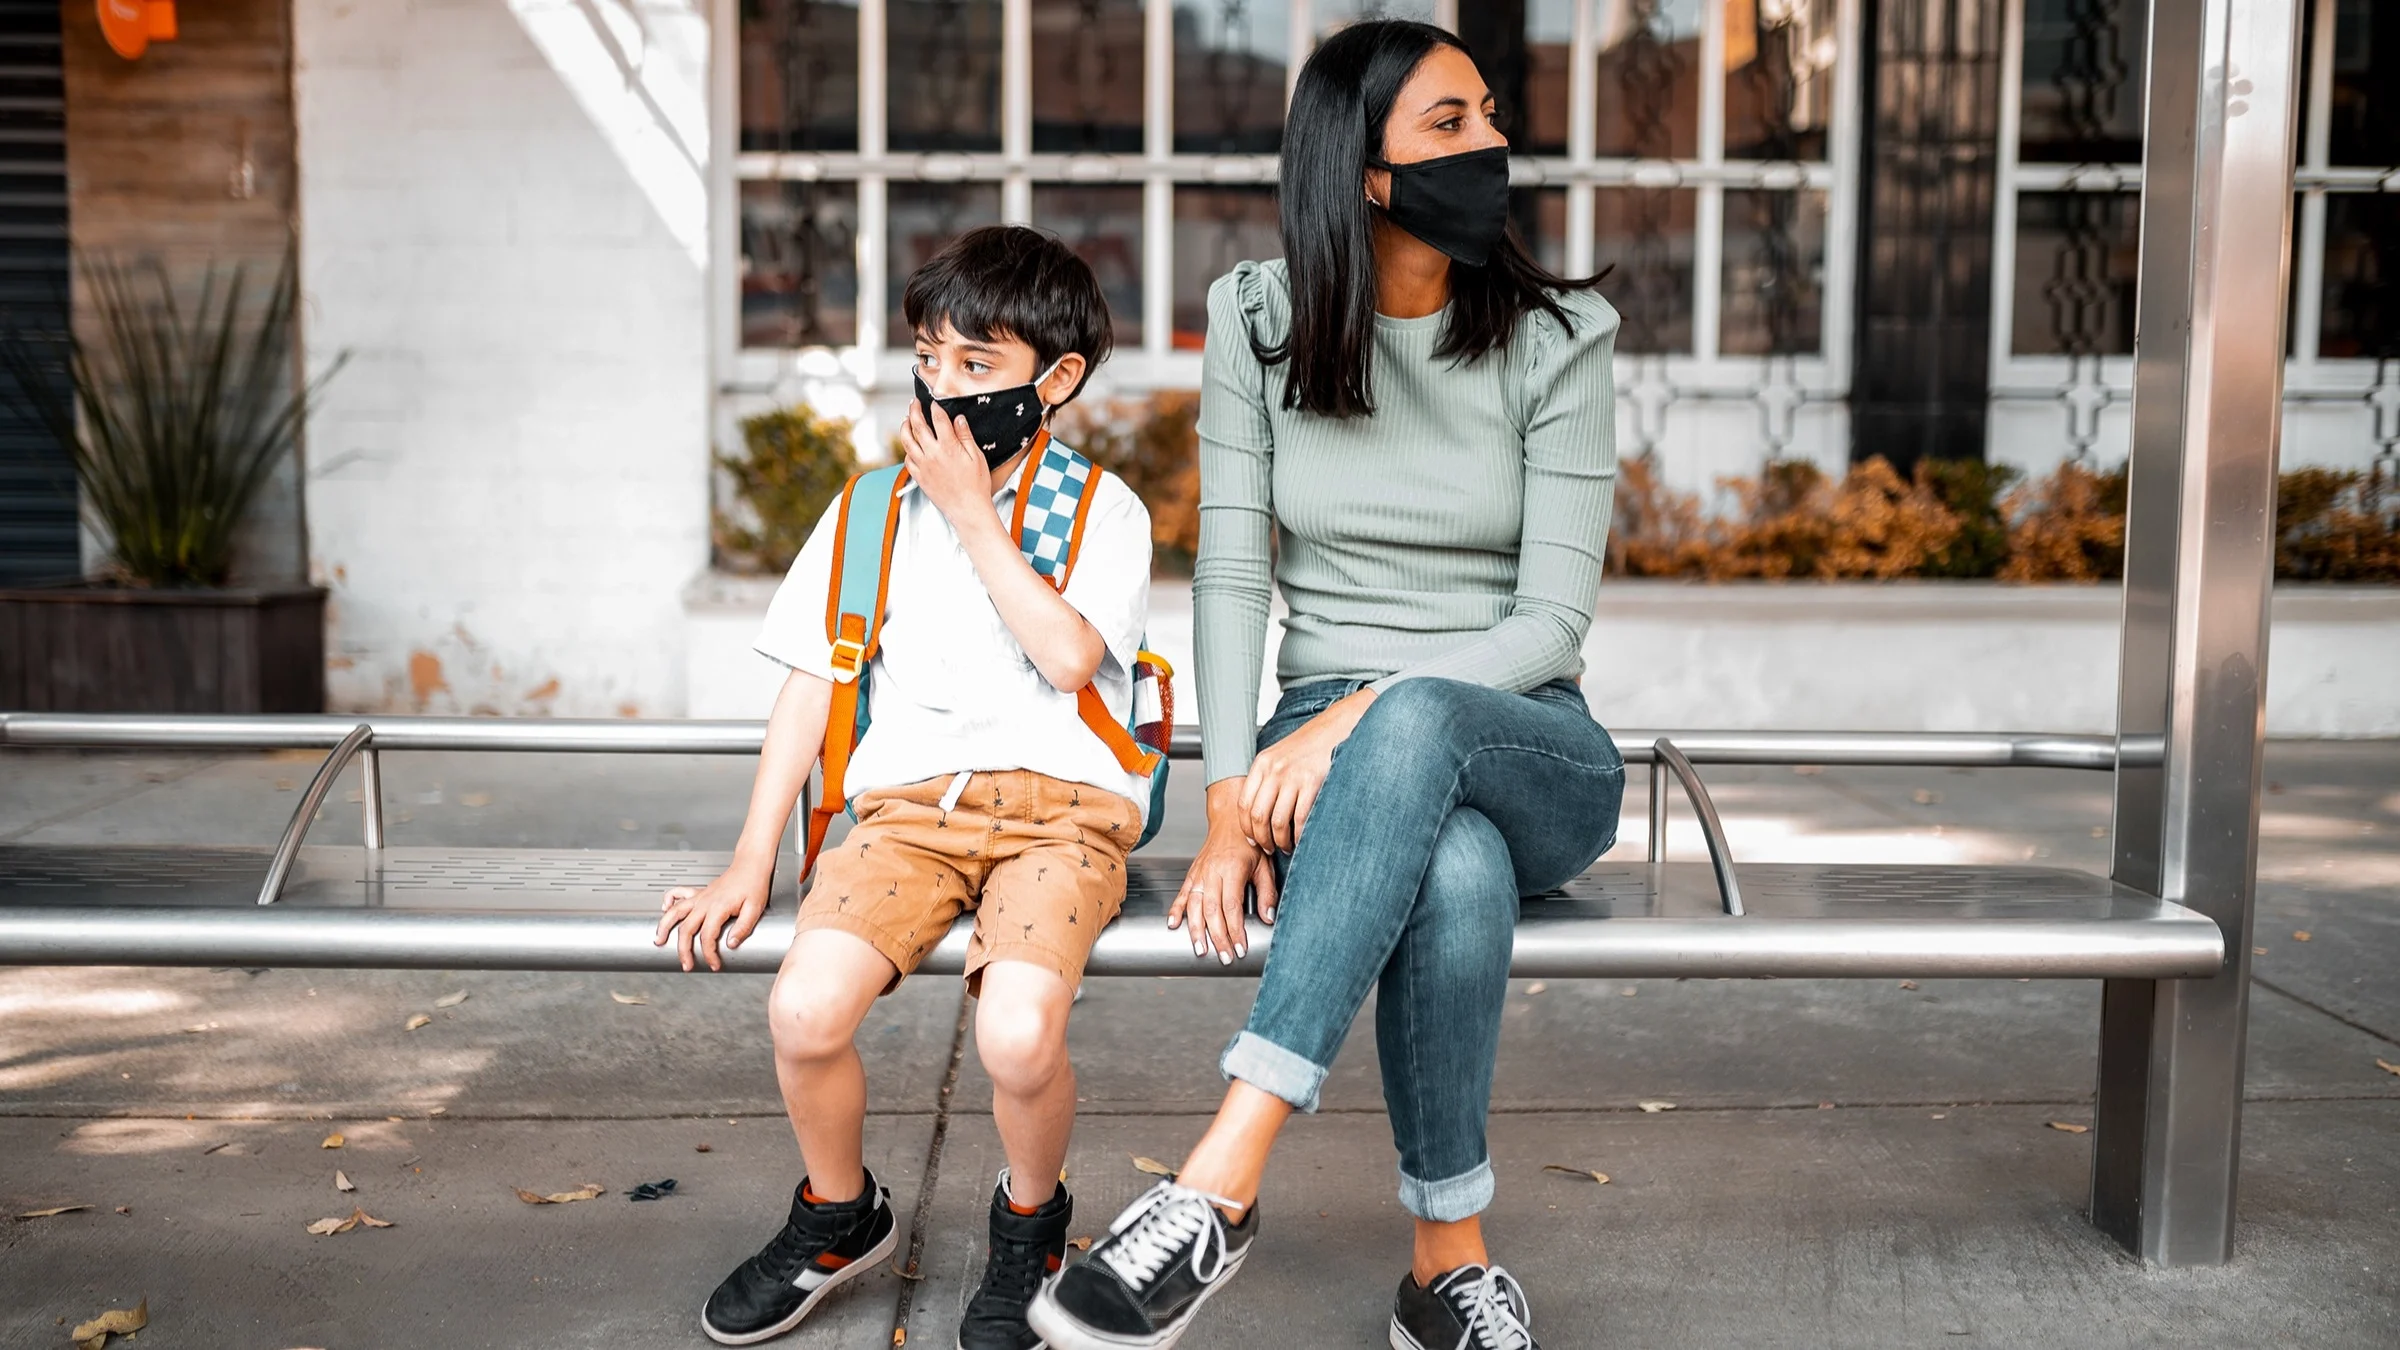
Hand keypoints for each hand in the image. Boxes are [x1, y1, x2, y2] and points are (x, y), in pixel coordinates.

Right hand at [655, 864, 771, 971]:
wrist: (750, 865)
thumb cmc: (753, 885)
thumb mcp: (755, 908)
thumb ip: (743, 928)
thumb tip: (731, 944)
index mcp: (718, 907)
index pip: (707, 936)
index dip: (709, 954)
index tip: (714, 965)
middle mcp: (704, 902)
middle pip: (686, 929)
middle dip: (683, 950)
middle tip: (687, 965)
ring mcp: (700, 897)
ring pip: (675, 912)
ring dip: (664, 927)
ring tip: (658, 940)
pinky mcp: (699, 892)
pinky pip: (678, 893)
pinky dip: (668, 901)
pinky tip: (665, 909)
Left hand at [900, 396, 1002, 536]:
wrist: (968, 509)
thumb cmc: (976, 485)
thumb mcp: (976, 456)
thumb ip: (965, 436)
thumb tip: (958, 419)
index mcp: (948, 447)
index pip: (938, 419)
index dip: (935, 407)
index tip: (935, 403)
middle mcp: (932, 454)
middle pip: (917, 425)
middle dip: (914, 410)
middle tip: (914, 403)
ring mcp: (923, 466)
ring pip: (907, 441)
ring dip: (905, 427)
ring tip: (906, 420)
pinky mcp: (919, 477)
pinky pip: (907, 459)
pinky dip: (907, 449)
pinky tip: (910, 446)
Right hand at [1168, 780, 1279, 963]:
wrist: (1230, 820)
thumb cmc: (1250, 842)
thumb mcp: (1265, 865)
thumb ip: (1267, 892)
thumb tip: (1268, 917)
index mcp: (1233, 869)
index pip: (1232, 906)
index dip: (1235, 930)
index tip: (1240, 948)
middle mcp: (1213, 871)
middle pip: (1212, 910)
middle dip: (1217, 937)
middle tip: (1223, 957)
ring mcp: (1200, 873)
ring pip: (1194, 905)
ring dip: (1196, 930)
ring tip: (1199, 950)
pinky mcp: (1192, 874)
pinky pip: (1182, 894)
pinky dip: (1176, 910)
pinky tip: (1173, 925)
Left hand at [1238, 689, 1374, 851]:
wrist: (1337, 727)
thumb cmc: (1311, 745)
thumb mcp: (1280, 755)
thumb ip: (1267, 778)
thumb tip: (1258, 812)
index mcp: (1262, 764)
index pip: (1244, 803)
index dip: (1246, 827)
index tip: (1253, 839)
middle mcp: (1274, 770)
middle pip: (1258, 816)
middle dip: (1262, 839)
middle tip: (1269, 849)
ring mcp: (1293, 776)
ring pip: (1277, 822)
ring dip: (1281, 841)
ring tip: (1286, 846)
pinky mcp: (1313, 782)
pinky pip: (1300, 819)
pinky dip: (1299, 836)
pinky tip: (1301, 839)